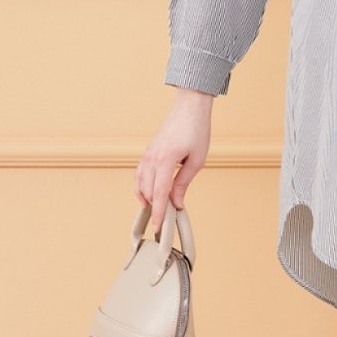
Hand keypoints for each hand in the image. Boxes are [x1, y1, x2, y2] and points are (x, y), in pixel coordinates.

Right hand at [134, 92, 212, 238]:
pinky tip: (149, 195)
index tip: (158, 228)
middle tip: (167, 221)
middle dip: (156, 208)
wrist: (189, 109)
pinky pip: (139, 175)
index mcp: (165, 160)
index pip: (160, 194)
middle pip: (149, 192)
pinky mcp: (147, 153)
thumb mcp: (196, 160)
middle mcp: (152, 158)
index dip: (159, 213)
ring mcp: (147, 155)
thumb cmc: (196, 131)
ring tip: (158, 210)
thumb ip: (183, 183)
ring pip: (140, 185)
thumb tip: (176, 202)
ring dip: (148, 199)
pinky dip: (142, 188)